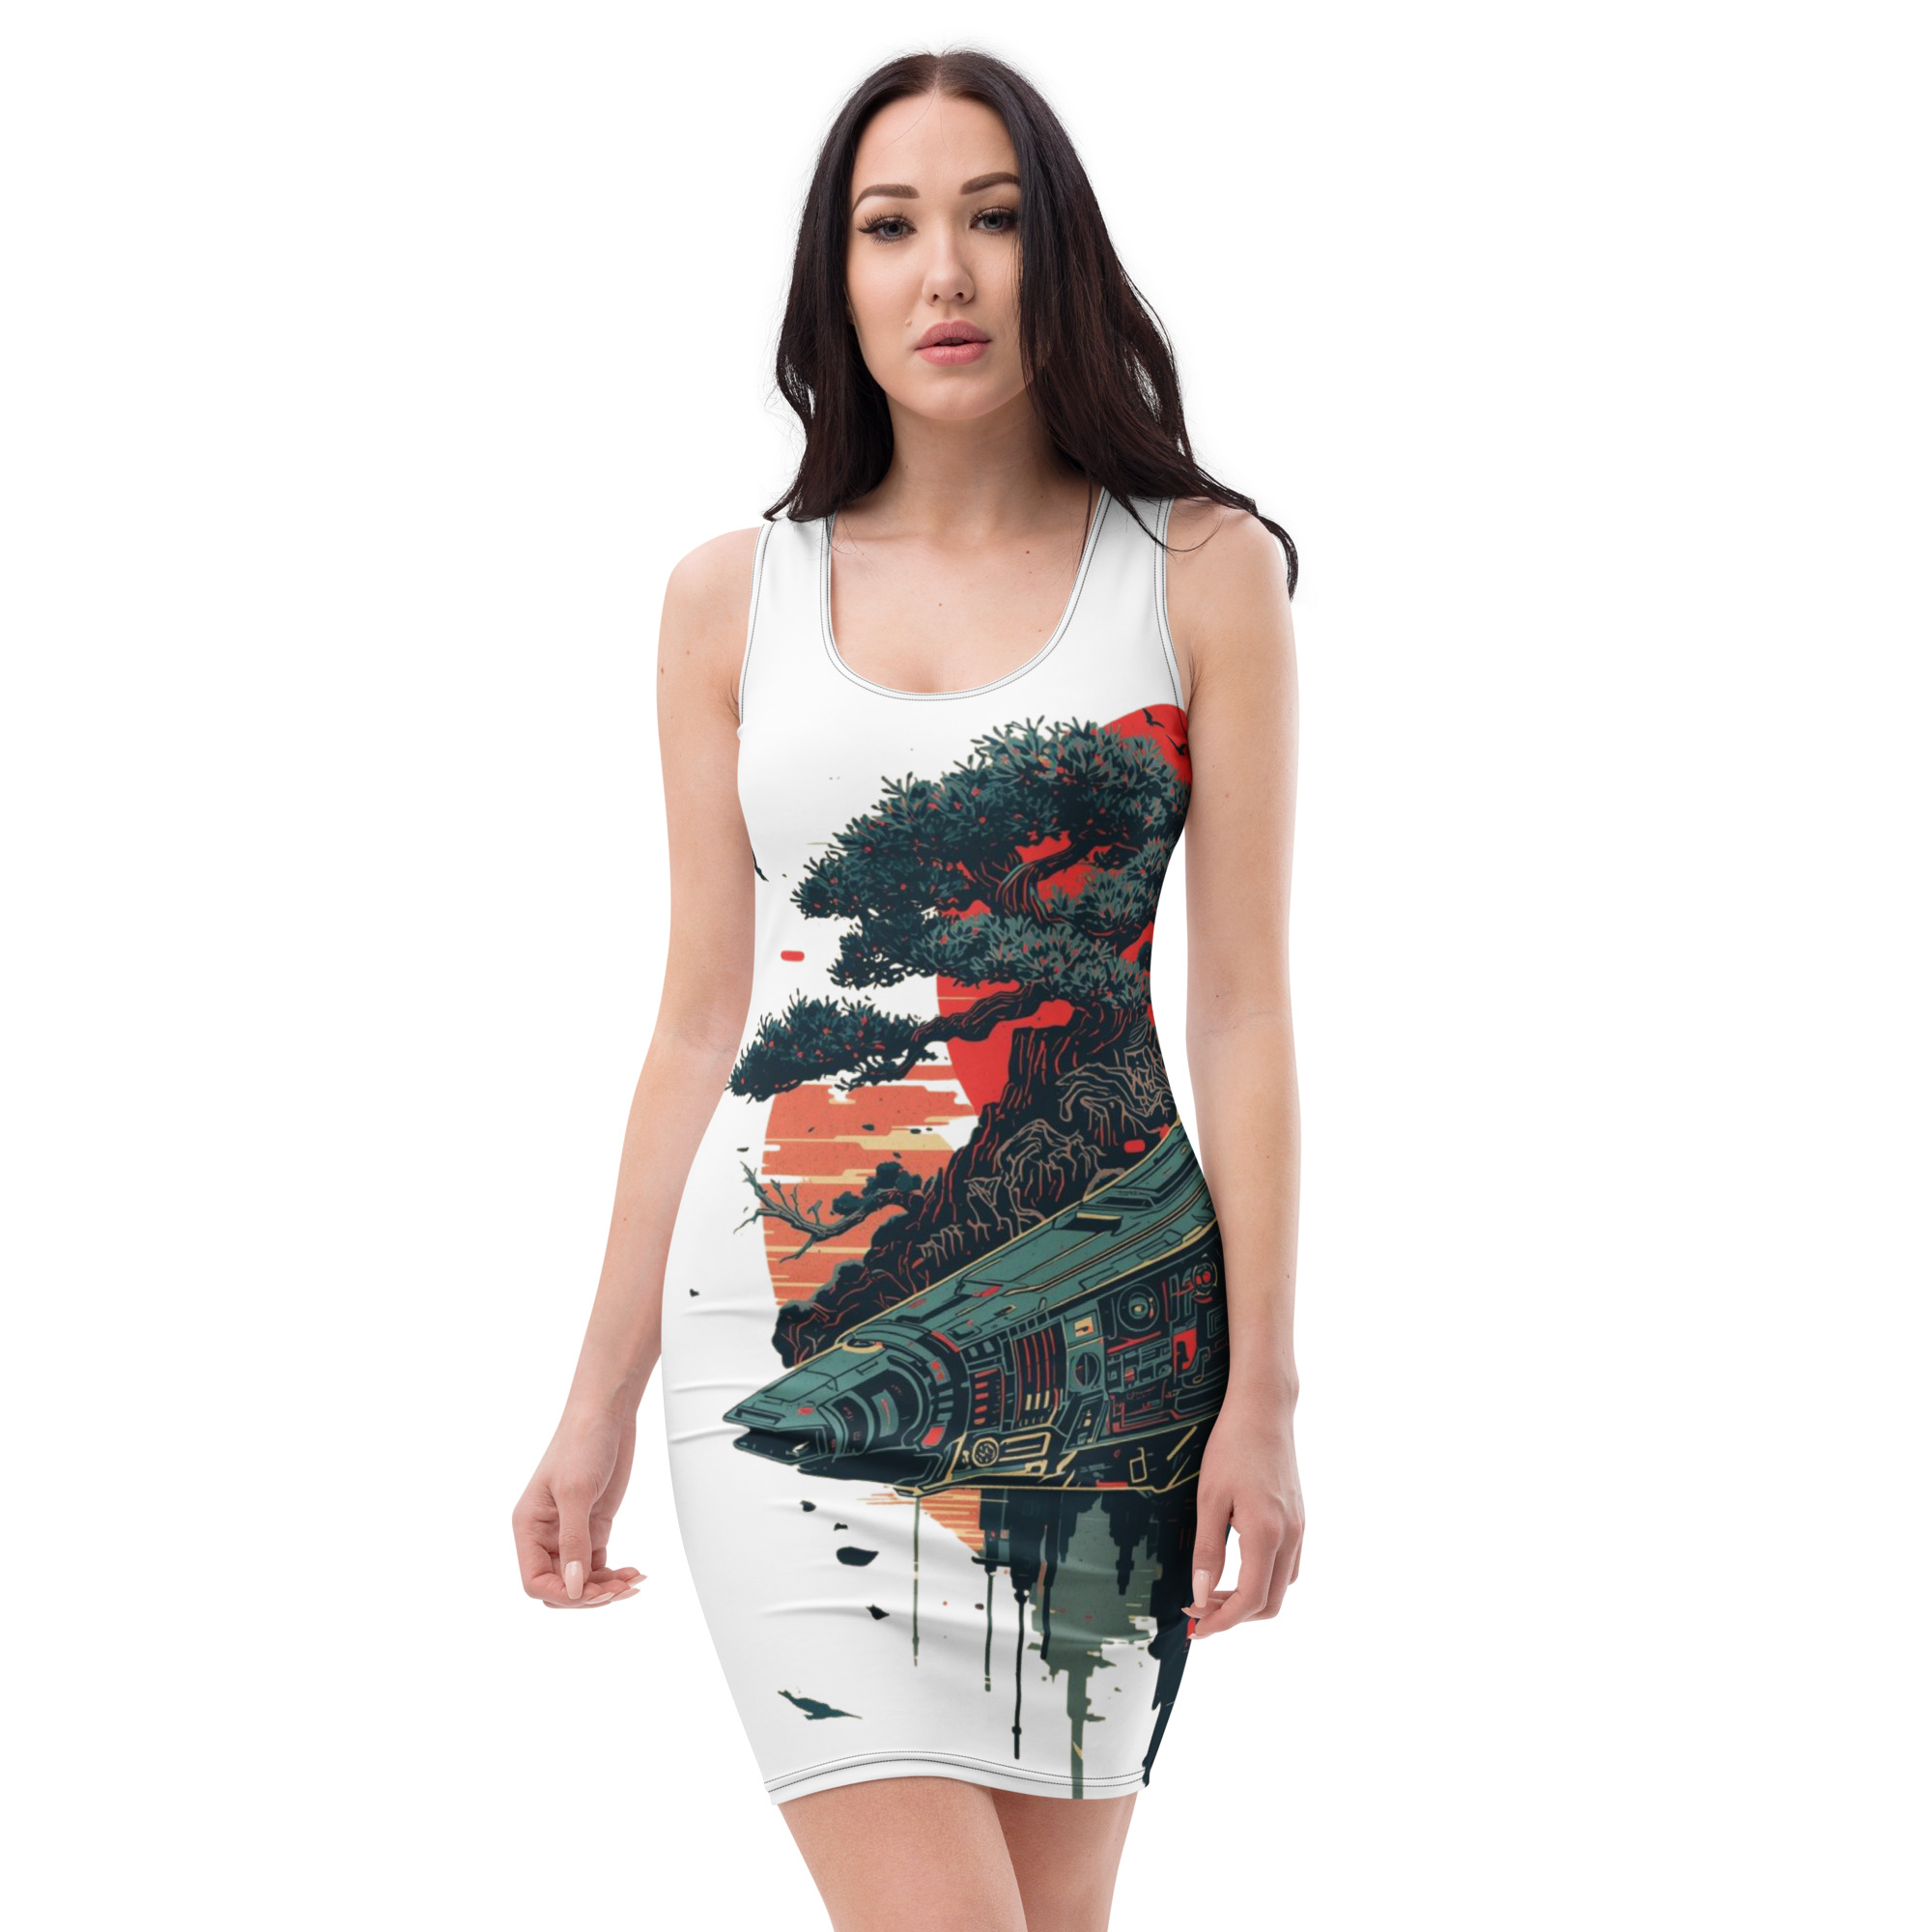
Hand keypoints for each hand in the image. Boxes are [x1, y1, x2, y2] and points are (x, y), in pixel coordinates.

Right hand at [512, 1407, 645, 1608]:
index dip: (561, 1593)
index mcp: (529, 1527)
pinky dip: (615, 1574)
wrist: (606, 1414)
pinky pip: (598, 1565)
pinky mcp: (593, 1527)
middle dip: (587, 1595)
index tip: (591, 1592)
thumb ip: (574, 1541)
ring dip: (606, 1588)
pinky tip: (635, 1573)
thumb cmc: (581, 1442)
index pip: (534, 1580)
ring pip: (581, 1580)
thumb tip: (572, 1587)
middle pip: (558, 1586)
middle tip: (618, 1590)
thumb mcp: (575, 1492)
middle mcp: (546, 1534)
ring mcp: (570, 1532)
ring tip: (633, 1583)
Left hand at [1184, 1392, 1303, 1637]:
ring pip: (1282, 1586)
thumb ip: (1207, 1551)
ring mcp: (1299, 1528)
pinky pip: (1287, 1565)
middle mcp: (1291, 1536)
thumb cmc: (1232, 1447)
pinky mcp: (1299, 1519)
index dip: (1223, 1621)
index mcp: (1267, 1534)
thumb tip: (1200, 1595)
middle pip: (1271, 1602)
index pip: (1251, 1600)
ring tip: (1214, 1591)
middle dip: (1236, 1615)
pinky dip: (1264, 1578)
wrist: (1264, 1409)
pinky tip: (1237, 1567)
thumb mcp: (1209, 1498)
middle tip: (1201, 1610)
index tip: (1198, 1626)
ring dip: (1251, 1599)